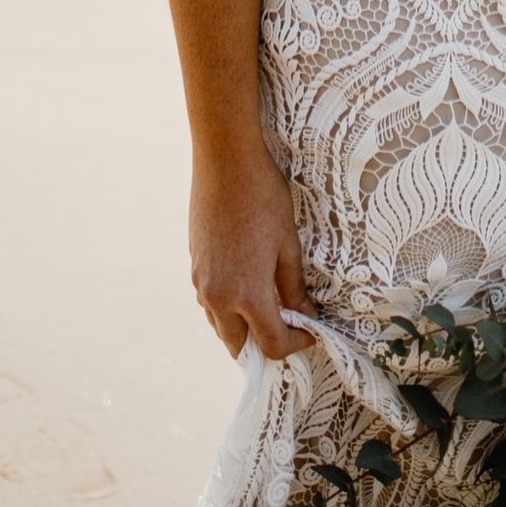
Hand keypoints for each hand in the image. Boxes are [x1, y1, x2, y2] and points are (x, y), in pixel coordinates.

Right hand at [188, 143, 318, 360]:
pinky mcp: (194, 266)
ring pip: (220, 326)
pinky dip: (227, 307)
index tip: (311, 332)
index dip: (296, 345)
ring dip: (242, 327)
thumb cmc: (263, 197)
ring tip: (268, 308)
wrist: (225, 160)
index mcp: (247, 295)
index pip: (272, 344)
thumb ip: (294, 287)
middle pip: (240, 346)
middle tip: (288, 329)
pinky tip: (245, 286)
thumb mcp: (287, 244)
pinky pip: (210, 302)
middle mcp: (218, 296)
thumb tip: (304, 315)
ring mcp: (201, 282)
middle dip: (264, 345)